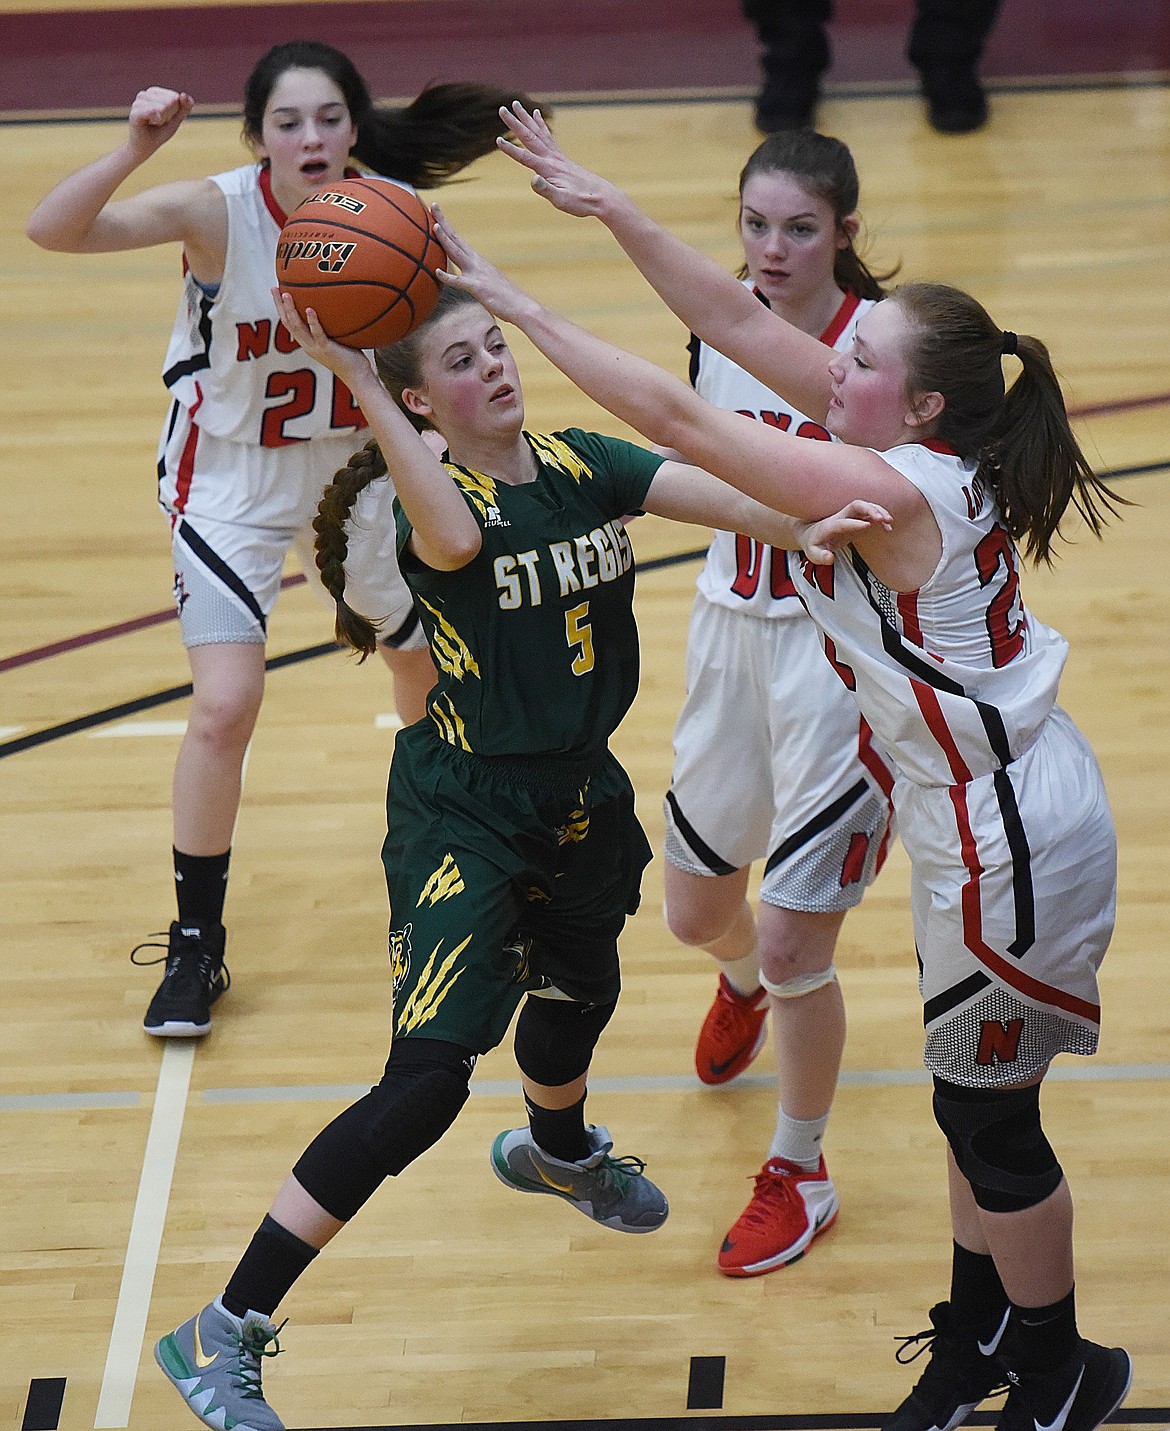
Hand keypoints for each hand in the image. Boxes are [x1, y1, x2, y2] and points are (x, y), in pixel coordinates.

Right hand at [127, 87, 193, 158]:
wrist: (143, 148)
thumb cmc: (158, 133)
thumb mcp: (175, 119)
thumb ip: (184, 107)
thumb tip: (184, 94)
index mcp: (153, 93)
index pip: (175, 97)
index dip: (174, 112)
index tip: (164, 119)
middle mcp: (144, 95)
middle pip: (170, 101)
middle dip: (169, 116)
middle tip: (158, 123)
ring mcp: (137, 103)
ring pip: (163, 107)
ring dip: (163, 120)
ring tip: (154, 124)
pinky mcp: (135, 114)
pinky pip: (152, 111)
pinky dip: (157, 118)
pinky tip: (155, 122)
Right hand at [272, 289, 375, 389]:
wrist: (357, 375)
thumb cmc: (351, 357)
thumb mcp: (338, 337)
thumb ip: (333, 323)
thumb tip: (337, 303)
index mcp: (308, 342)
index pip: (289, 323)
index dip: (281, 308)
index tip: (277, 291)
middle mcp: (308, 345)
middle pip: (288, 323)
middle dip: (279, 306)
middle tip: (274, 289)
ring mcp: (316, 348)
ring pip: (297, 328)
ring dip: (290, 310)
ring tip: (286, 295)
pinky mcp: (326, 349)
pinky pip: (317, 334)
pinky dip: (313, 322)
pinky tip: (310, 309)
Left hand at [430, 206, 537, 324]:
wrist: (522, 306)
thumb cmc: (504, 298)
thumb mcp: (486, 282)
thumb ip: (475, 276)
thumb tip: (466, 276)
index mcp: (477, 261)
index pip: (458, 239)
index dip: (446, 225)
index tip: (436, 211)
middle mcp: (476, 262)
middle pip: (456, 239)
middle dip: (443, 221)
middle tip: (433, 205)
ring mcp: (477, 274)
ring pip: (458, 254)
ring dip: (446, 240)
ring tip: (435, 226)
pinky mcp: (478, 288)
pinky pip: (460, 282)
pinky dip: (448, 277)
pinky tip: (437, 272)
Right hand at [496, 102, 615, 217]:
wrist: (602, 198)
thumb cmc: (581, 202)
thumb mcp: (561, 200)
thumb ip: (546, 189)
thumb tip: (533, 179)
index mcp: (549, 169)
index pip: (526, 157)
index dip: (511, 150)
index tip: (497, 140)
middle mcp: (553, 158)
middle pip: (530, 137)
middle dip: (515, 123)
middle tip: (503, 108)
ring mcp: (558, 157)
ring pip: (539, 133)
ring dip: (527, 118)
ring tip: (518, 105)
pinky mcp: (563, 159)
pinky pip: (549, 137)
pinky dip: (541, 126)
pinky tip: (538, 118)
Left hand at [800, 500, 892, 563]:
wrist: (810, 533)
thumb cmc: (813, 543)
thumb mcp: (812, 553)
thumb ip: (820, 557)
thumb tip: (830, 558)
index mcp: (830, 525)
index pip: (843, 522)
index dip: (854, 523)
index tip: (867, 526)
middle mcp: (841, 517)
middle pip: (856, 505)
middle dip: (870, 509)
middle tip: (882, 518)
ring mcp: (850, 517)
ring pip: (865, 507)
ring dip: (878, 511)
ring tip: (889, 521)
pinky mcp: (857, 520)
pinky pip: (870, 515)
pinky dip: (880, 519)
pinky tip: (888, 529)